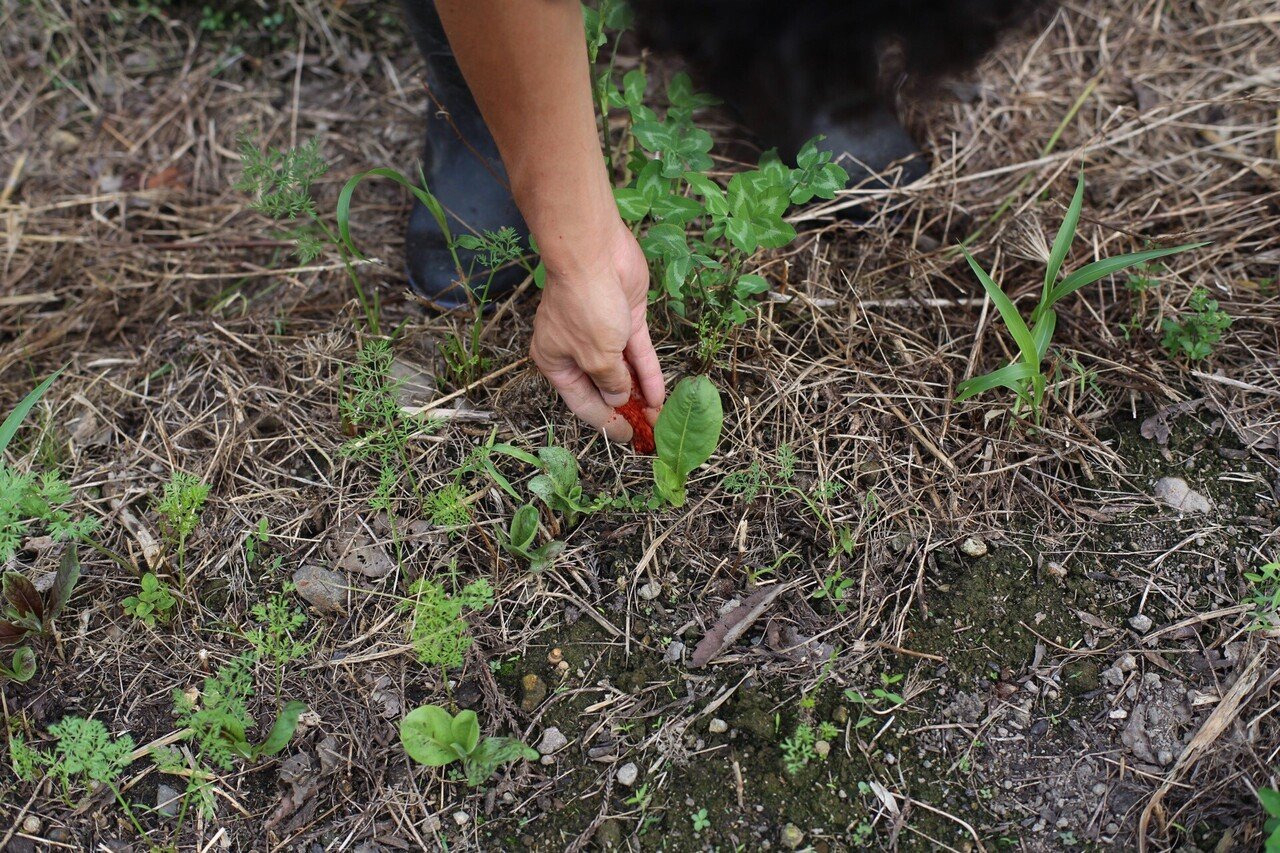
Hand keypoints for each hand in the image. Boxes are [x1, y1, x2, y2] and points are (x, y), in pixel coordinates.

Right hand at [530, 220, 663, 441]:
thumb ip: (610, 382)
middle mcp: (576, 349)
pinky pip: (638, 353)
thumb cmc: (584, 305)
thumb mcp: (596, 356)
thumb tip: (619, 397)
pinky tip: (660, 394)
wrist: (594, 253)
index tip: (626, 438)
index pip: (582, 402)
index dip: (606, 421)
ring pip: (624, 371)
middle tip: (649, 432)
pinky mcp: (625, 318)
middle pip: (604, 387)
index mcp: (555, 361)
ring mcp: (603, 333)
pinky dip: (648, 373)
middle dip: (626, 409)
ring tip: (659, 418)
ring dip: (640, 394)